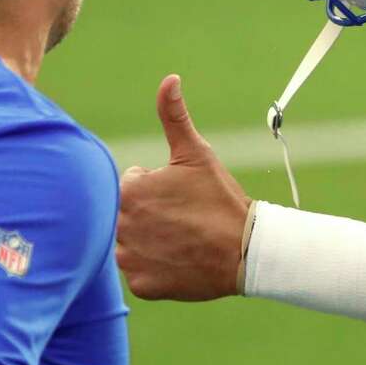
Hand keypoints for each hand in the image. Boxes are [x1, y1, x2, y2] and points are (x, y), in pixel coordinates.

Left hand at [116, 74, 251, 300]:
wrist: (245, 251)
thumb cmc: (220, 198)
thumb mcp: (196, 153)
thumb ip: (173, 115)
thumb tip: (169, 79)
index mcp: (128, 191)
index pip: (131, 184)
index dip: (158, 186)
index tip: (182, 195)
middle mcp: (119, 226)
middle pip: (127, 214)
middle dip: (150, 213)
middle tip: (183, 218)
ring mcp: (129, 259)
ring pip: (131, 242)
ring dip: (149, 240)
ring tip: (181, 238)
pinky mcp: (140, 285)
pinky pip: (140, 271)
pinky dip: (156, 267)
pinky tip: (179, 259)